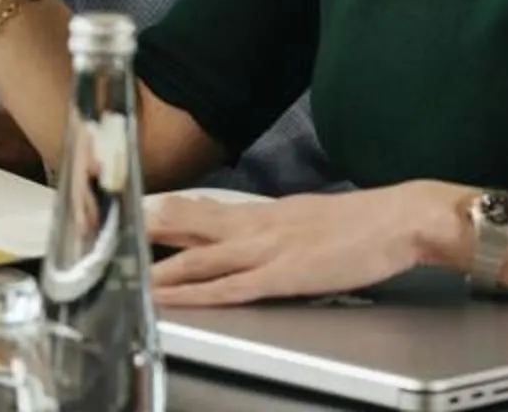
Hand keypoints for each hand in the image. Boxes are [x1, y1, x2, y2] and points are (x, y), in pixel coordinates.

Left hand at [147, 182, 457, 305]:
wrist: (399, 219)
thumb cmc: (362, 224)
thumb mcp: (306, 217)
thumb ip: (274, 227)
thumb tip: (253, 233)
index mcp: (263, 212)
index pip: (200, 209)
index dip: (161, 212)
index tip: (130, 212)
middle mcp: (256, 225)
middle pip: (187, 223)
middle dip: (146, 230)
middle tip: (108, 230)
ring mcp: (267, 249)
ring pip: (199, 256)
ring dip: (160, 265)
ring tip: (126, 269)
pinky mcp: (284, 274)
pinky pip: (230, 287)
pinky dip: (197, 293)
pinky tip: (176, 298)